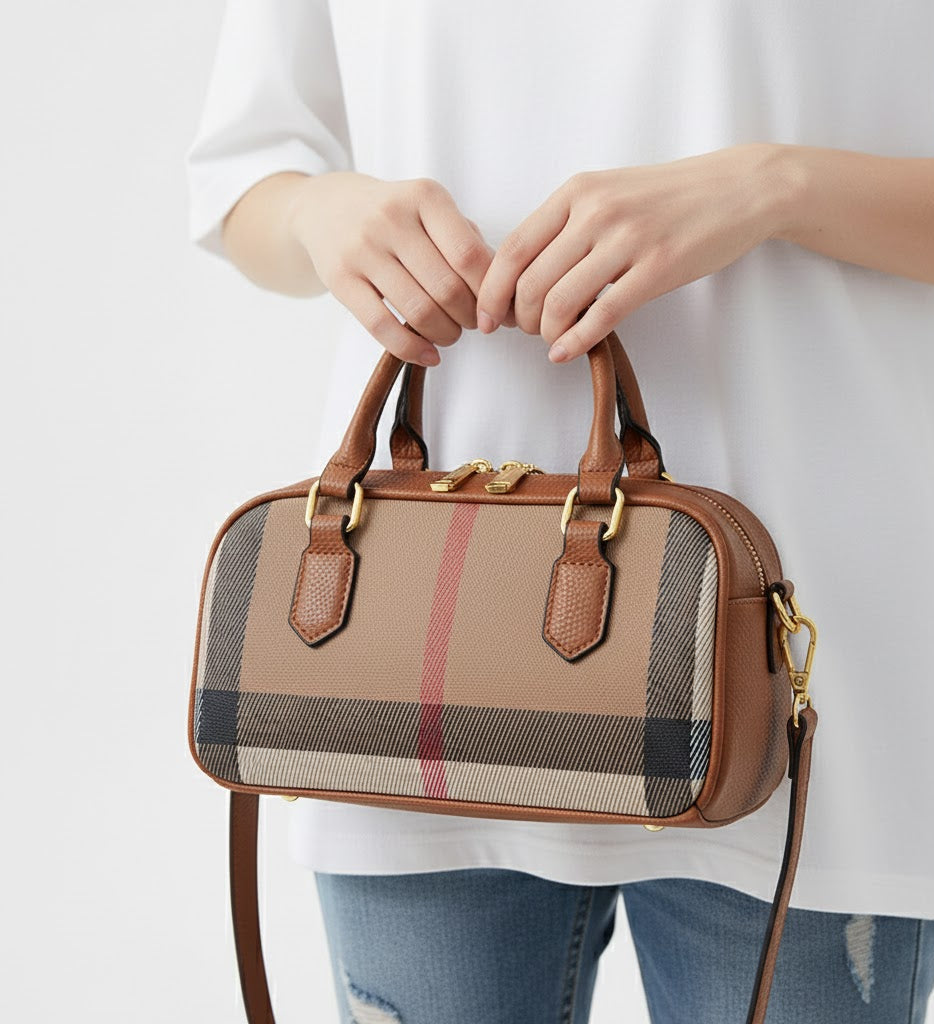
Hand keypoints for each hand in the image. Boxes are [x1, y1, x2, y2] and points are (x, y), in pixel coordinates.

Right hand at [288, 171, 512, 365]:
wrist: (325, 208)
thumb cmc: (395, 216)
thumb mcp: (432, 210)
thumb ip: (468, 242)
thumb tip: (505, 293)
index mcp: (424, 196)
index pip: (470, 256)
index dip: (490, 292)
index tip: (497, 310)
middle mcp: (391, 218)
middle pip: (447, 288)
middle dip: (469, 316)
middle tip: (474, 323)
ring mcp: (362, 249)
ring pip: (418, 310)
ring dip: (446, 334)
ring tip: (451, 334)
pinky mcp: (340, 279)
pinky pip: (382, 326)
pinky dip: (412, 350)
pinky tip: (429, 355)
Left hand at [475, 144, 786, 361]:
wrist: (739, 188)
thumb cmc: (668, 196)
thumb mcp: (607, 192)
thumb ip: (565, 225)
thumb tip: (521, 273)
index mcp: (576, 192)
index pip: (512, 249)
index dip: (492, 292)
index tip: (486, 317)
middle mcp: (596, 212)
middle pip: (530, 282)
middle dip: (518, 319)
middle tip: (526, 331)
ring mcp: (628, 239)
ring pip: (560, 302)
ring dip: (546, 333)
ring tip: (551, 339)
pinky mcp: (658, 268)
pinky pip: (602, 315)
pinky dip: (575, 342)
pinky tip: (565, 353)